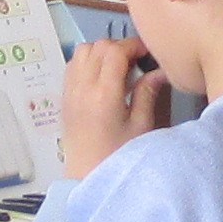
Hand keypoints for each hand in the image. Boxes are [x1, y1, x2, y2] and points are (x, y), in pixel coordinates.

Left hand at [58, 37, 159, 178]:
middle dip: (118, 46)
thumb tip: (158, 71)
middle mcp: (82, 88)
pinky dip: (87, 61)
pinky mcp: (64, 97)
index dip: (132, 45)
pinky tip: (101, 76)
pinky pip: (72, 65)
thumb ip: (147, 94)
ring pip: (81, 51)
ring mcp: (70, 91)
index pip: (114, 51)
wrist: (86, 176)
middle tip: (135, 60)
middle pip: (96, 46)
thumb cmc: (117, 156)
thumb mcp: (141, 127)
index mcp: (104, 94)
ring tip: (118, 66)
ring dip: (100, 51)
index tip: (146, 53)